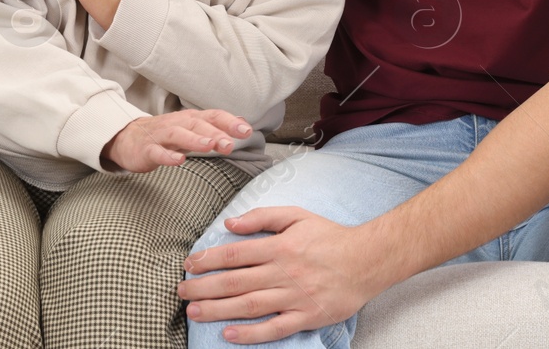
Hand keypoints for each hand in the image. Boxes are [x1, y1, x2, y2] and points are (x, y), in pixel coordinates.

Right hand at [101, 110, 253, 172]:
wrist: (128, 138)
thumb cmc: (165, 135)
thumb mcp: (192, 128)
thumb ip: (216, 126)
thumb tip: (243, 122)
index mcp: (190, 119)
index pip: (213, 116)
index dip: (230, 122)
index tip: (246, 131)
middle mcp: (177, 124)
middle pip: (198, 125)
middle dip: (215, 133)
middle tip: (231, 143)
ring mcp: (160, 136)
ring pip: (178, 135)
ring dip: (194, 140)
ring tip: (209, 146)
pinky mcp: (146, 150)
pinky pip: (157, 152)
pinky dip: (168, 156)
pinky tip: (178, 160)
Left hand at [177, 208, 383, 342]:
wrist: (367, 261)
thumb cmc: (330, 237)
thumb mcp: (297, 215)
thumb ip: (262, 217)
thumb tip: (230, 224)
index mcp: (280, 246)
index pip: (236, 254)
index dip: (209, 259)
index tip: (189, 264)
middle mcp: (284, 272)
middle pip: (236, 282)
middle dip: (204, 287)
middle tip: (181, 291)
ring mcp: (295, 297)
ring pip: (249, 306)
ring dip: (218, 310)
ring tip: (194, 311)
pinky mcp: (306, 317)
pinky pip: (274, 328)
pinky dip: (250, 334)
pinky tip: (229, 334)